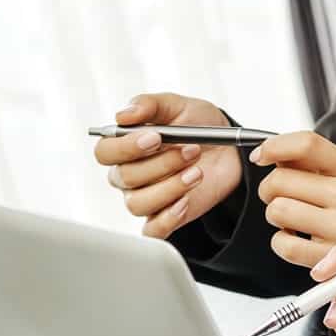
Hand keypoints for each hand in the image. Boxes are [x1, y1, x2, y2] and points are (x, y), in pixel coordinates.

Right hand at [94, 93, 241, 237]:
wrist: (229, 149)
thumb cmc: (198, 125)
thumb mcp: (178, 106)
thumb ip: (149, 105)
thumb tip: (123, 115)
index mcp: (125, 146)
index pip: (105, 152)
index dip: (126, 147)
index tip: (155, 138)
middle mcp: (130, 174)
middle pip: (125, 177)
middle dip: (161, 164)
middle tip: (192, 150)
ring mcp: (147, 197)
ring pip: (138, 203)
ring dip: (170, 187)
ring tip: (197, 172)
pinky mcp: (166, 217)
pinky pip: (153, 230)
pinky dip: (168, 218)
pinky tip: (186, 202)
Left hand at [251, 132, 335, 266]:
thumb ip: (303, 156)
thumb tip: (266, 153)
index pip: (306, 145)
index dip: (273, 147)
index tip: (260, 156)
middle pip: (280, 180)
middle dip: (271, 187)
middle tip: (284, 195)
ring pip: (277, 210)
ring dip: (276, 214)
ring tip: (294, 216)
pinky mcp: (329, 258)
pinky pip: (282, 244)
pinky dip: (281, 241)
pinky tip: (296, 236)